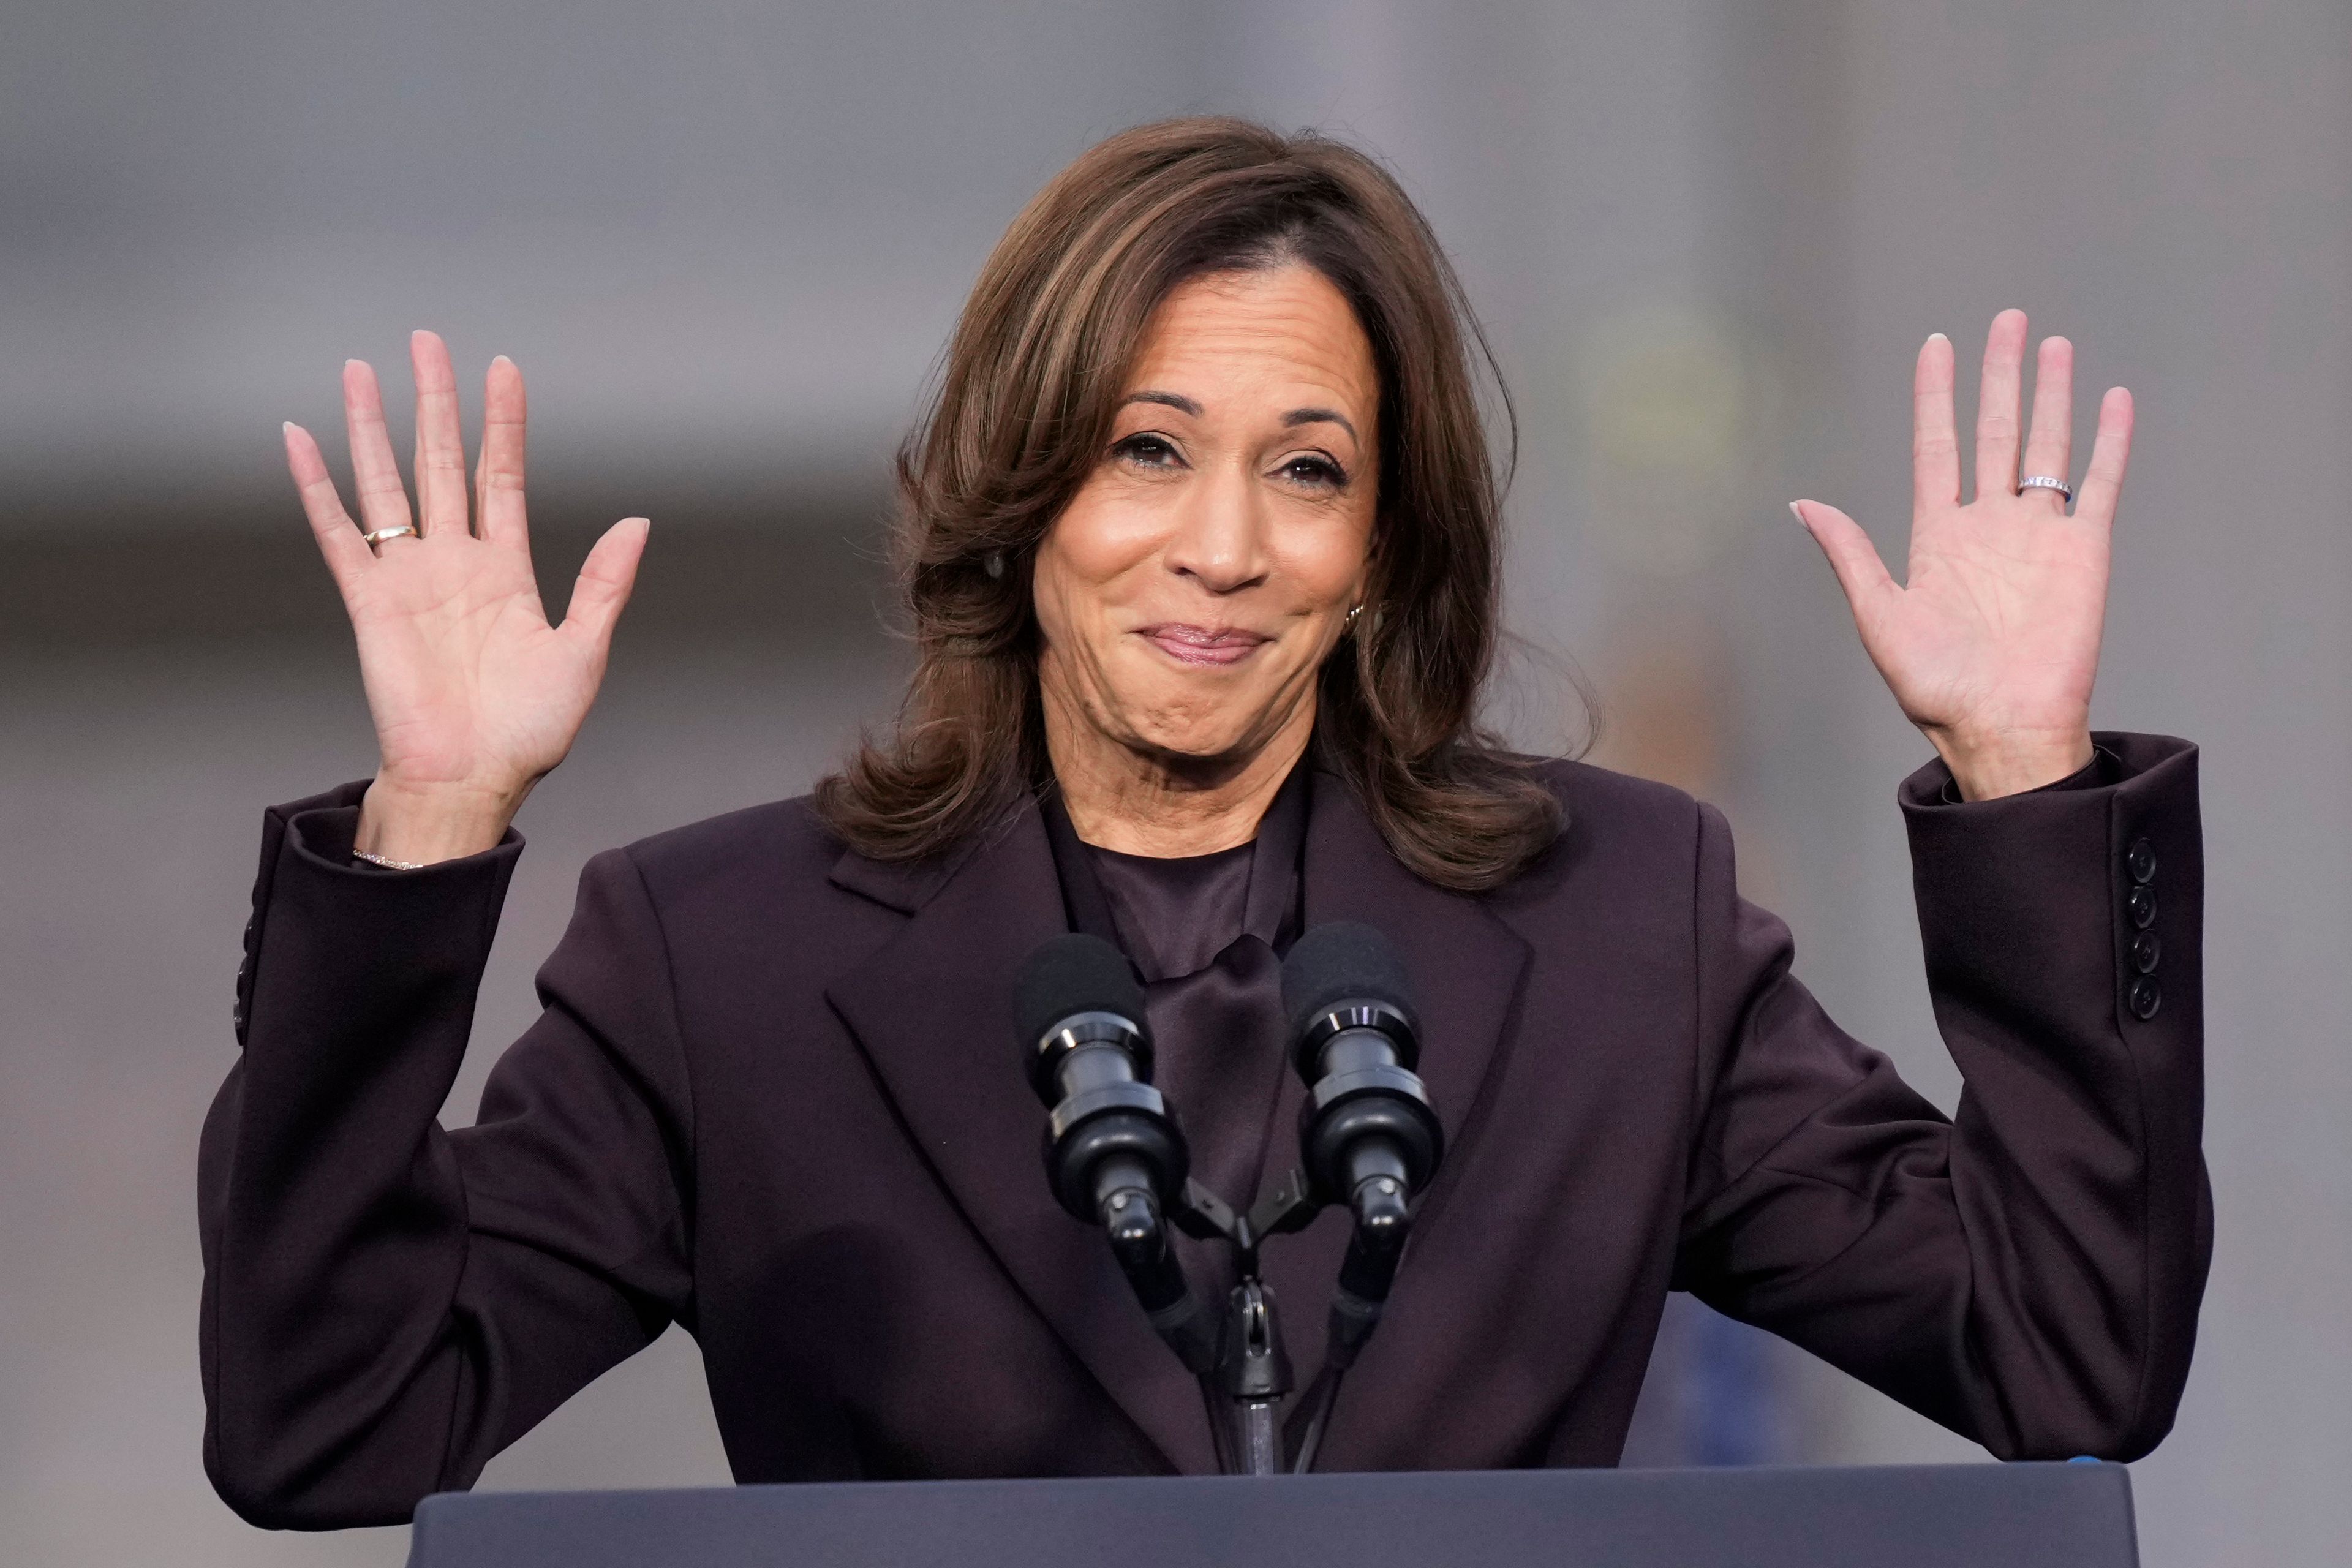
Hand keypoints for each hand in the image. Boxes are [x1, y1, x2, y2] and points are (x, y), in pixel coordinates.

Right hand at [285, 331, 648, 862]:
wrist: (472, 780)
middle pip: (442, 462)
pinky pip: (337, 533)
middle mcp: (455, 563)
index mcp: (507, 571)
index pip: (503, 476)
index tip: (503, 369)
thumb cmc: (528, 731)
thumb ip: (605, 584)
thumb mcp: (584, 651)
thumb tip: (638, 522)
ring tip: (363, 369)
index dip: (503, 423)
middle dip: (436, 402)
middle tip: (427, 342)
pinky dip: (316, 486)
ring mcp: (409, 578)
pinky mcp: (369, 602)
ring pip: (387, 483)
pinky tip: (300, 438)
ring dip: (373, 427)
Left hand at [1794, 309, 2133, 799]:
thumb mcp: (1878, 616)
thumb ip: (1850, 555)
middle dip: (1999, 376)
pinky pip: (2099, 485)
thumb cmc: (1936, 687)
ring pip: (2046, 445)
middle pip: (1994, 431)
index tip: (1938, 345)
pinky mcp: (2084, 552)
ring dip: (2050, 395)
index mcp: (1939, 537)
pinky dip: (2109, 443)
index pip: (1937, 446)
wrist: (2001, 727)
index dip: (1937, 395)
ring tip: (2052, 343)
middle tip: (2007, 320)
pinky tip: (2113, 400)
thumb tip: (1802, 505)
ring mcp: (2039, 535)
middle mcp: (1990, 526)